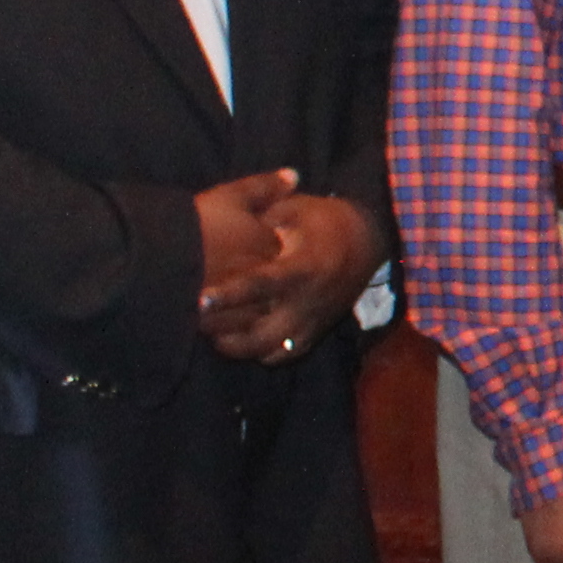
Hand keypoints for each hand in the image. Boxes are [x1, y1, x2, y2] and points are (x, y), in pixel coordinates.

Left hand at [199, 185, 377, 363]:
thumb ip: (261, 216)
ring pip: (269, 350)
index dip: (230, 295)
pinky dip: (259, 352)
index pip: (261, 286)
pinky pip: (282, 354)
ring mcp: (312, 321)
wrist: (368, 241)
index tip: (200, 299)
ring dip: (238, 347)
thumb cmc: (326, 220)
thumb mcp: (296, 208)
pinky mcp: (314, 332)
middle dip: (225, 333)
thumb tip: (225, 220)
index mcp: (303, 269)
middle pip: (261, 334)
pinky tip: (239, 341)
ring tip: (210, 333)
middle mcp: (308, 302)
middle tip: (193, 322)